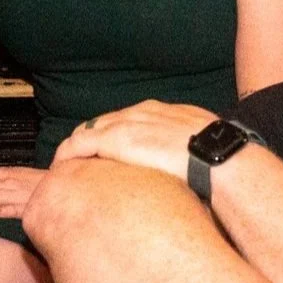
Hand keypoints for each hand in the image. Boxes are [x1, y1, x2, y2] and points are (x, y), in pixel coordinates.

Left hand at [52, 101, 220, 182]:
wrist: (221, 161)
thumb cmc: (222, 161)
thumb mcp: (203, 147)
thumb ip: (188, 152)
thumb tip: (193, 171)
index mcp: (163, 112)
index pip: (128, 120)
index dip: (115, 135)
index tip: (108, 153)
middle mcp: (142, 112)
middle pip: (105, 122)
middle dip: (92, 140)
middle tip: (81, 161)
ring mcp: (127, 124)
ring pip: (88, 131)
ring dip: (77, 149)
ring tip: (67, 167)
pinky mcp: (114, 140)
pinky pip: (79, 145)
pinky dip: (68, 155)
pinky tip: (61, 169)